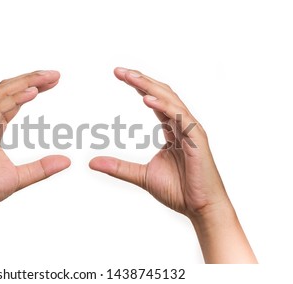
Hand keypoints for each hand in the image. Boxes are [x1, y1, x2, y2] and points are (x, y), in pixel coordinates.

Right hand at [0, 70, 69, 215]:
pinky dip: (14, 99)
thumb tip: (67, 161)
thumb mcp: (20, 177)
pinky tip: (32, 92)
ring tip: (47, 77)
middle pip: (8, 90)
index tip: (53, 81)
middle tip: (55, 74)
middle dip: (32, 79)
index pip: (14, 99)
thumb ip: (42, 168)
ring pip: (2, 94)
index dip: (33, 87)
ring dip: (26, 83)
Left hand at [90, 67, 256, 262]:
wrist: (200, 210)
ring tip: (130, 77)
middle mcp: (182, 125)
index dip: (138, 86)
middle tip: (119, 70)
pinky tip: (147, 100)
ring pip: (171, 100)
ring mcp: (191, 130)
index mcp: (172, 130)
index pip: (154, 101)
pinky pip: (180, 118)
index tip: (119, 75)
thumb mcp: (141, 176)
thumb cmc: (178, 191)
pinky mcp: (198, 140)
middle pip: (162, 94)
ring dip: (150, 87)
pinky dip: (164, 106)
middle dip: (141, 80)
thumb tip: (92, 162)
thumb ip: (118, 166)